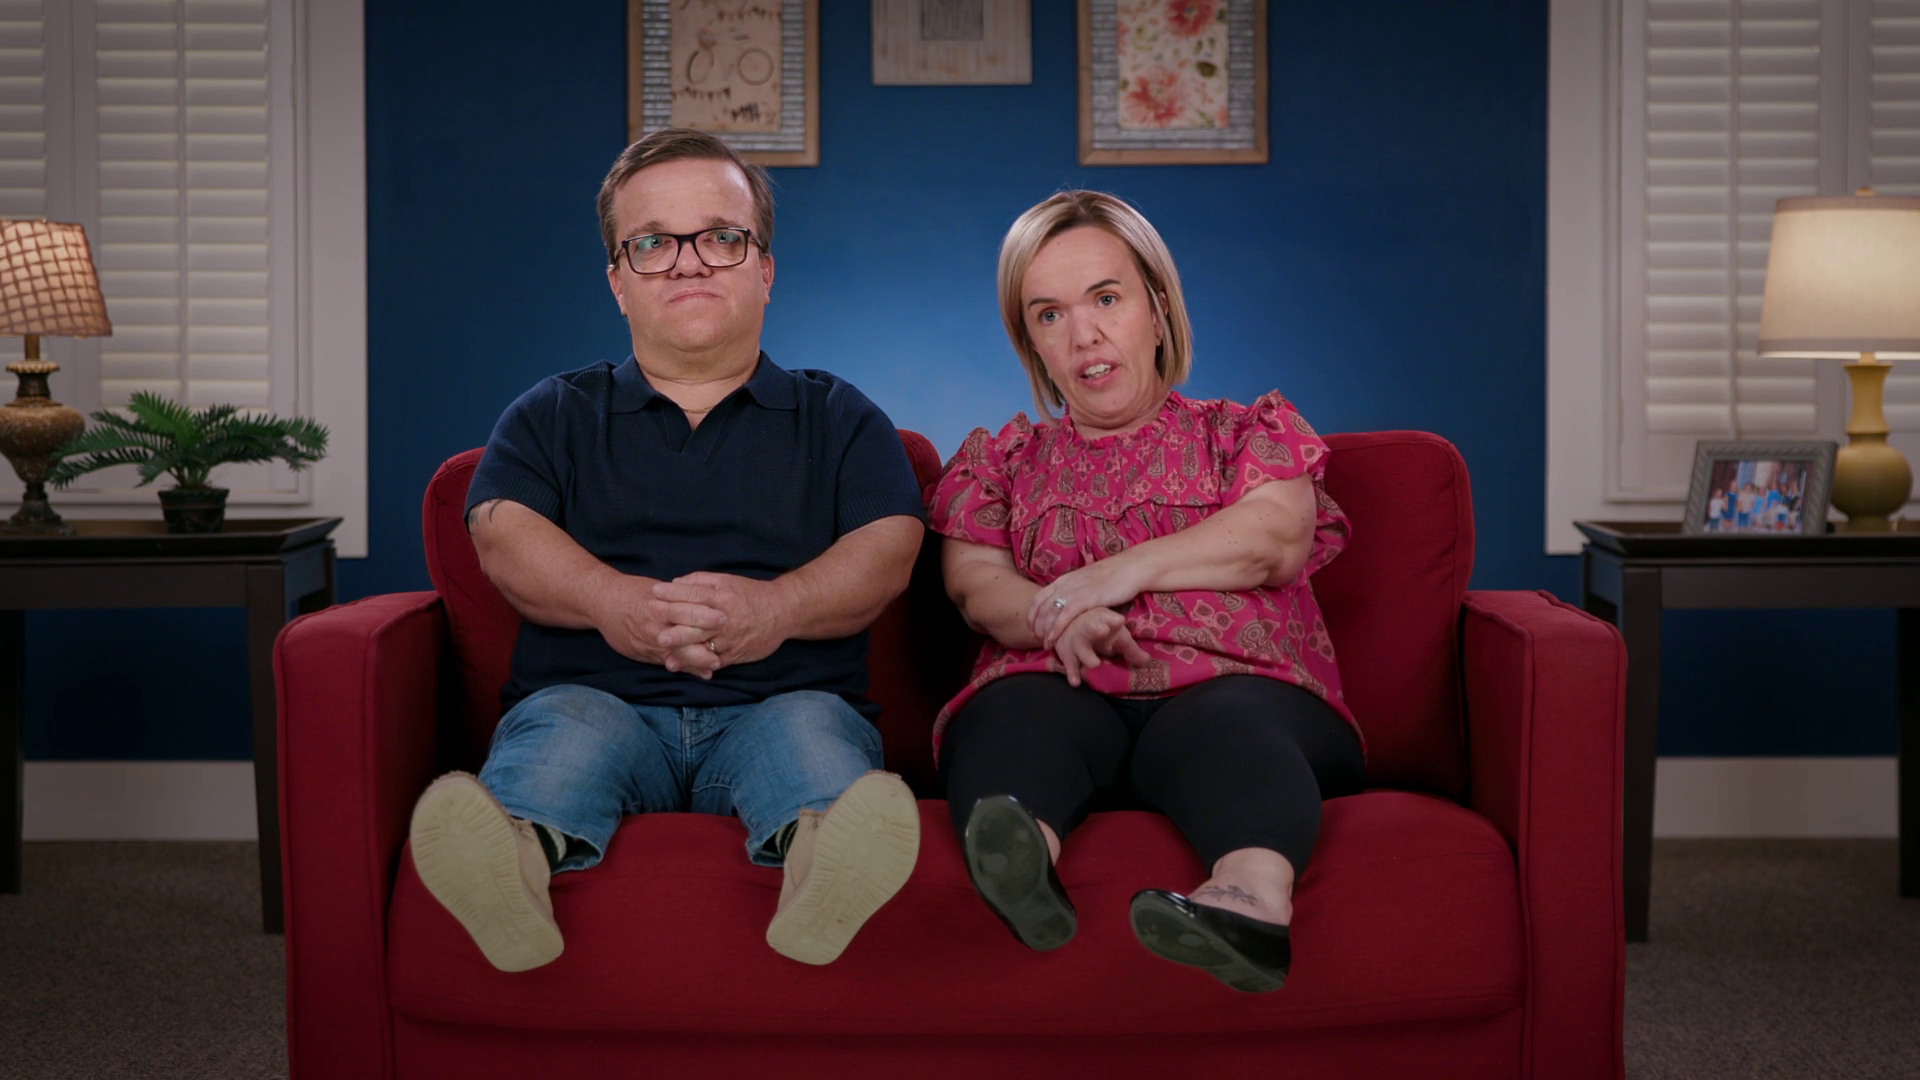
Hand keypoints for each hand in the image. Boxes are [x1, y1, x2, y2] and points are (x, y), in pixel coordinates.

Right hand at [593, 573, 728, 672]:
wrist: (601, 602)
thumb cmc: (633, 592)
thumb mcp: (657, 589)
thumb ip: (678, 597)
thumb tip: (706, 598)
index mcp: (660, 603)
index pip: (686, 609)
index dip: (706, 615)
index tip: (724, 618)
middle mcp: (655, 623)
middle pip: (683, 634)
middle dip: (704, 643)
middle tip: (725, 648)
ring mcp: (648, 640)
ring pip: (677, 652)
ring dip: (698, 660)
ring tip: (716, 665)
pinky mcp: (643, 652)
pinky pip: (667, 661)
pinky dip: (685, 667)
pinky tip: (702, 673)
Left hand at [650, 571, 793, 668]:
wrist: (783, 611)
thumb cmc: (750, 594)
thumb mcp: (727, 581)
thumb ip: (700, 580)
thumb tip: (675, 582)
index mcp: (723, 597)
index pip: (695, 595)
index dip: (673, 594)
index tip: (654, 592)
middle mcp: (725, 619)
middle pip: (698, 626)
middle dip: (677, 632)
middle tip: (657, 636)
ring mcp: (731, 639)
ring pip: (705, 648)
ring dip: (685, 654)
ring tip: (667, 659)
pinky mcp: (736, 654)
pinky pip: (715, 661)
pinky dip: (700, 666)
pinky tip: (685, 667)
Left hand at [1027, 558, 1143, 649]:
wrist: (1131, 568)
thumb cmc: (1112, 576)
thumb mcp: (1086, 582)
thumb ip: (1075, 591)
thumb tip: (1069, 603)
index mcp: (1064, 579)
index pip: (1039, 597)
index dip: (1033, 614)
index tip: (1032, 628)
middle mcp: (1066, 584)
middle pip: (1041, 607)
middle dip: (1036, 625)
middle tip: (1036, 639)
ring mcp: (1075, 590)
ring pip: (1050, 612)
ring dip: (1044, 630)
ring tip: (1045, 644)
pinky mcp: (1086, 598)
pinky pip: (1065, 615)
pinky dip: (1056, 628)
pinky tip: (1053, 639)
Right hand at [1053, 607, 1152, 687]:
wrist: (1073, 625)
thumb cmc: (1101, 630)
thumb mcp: (1117, 637)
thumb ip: (1131, 650)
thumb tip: (1147, 662)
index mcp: (1102, 619)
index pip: (1107, 617)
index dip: (1112, 619)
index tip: (1120, 620)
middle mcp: (1086, 627)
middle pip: (1089, 628)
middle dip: (1094, 629)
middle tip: (1103, 630)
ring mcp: (1074, 640)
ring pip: (1078, 646)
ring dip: (1085, 653)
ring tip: (1095, 663)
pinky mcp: (1065, 652)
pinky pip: (1068, 662)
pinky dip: (1071, 672)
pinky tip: (1076, 682)